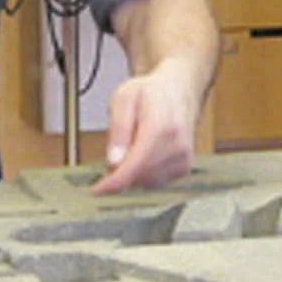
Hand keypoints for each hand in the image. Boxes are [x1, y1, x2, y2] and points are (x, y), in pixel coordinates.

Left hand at [91, 62, 202, 193]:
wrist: (179, 91)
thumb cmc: (151, 93)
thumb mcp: (124, 99)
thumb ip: (118, 131)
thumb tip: (113, 162)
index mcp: (161, 127)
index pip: (136, 165)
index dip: (115, 182)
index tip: (98, 190)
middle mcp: (176, 147)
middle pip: (140, 176)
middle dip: (120, 172)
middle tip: (117, 149)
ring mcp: (182, 159)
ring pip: (146, 182)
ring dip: (132, 172)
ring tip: (135, 143)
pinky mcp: (183, 169)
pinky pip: (155, 182)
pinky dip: (143, 173)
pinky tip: (145, 152)